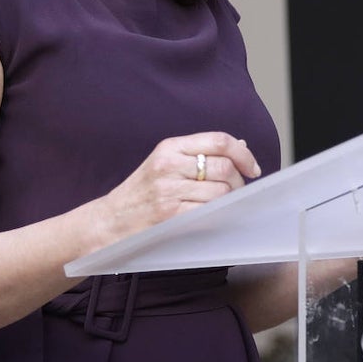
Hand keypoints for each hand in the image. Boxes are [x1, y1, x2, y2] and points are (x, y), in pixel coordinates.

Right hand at [95, 132, 261, 244]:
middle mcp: (169, 164)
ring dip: (228, 201)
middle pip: (224, 167)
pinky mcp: (169, 215)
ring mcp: (168, 190)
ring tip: (220, 205)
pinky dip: (218, 215)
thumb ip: (200, 153)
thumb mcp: (165, 163)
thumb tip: (240, 145)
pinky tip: (213, 216)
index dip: (243, 154)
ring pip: (220, 192)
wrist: (110, 221)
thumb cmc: (141, 193)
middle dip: (238, 182)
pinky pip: (209, 212)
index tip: (252, 168)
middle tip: (236, 192)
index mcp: (170, 147)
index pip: (219, 141)